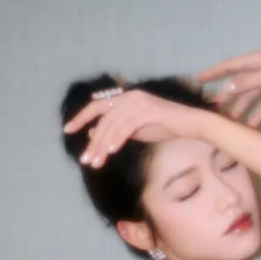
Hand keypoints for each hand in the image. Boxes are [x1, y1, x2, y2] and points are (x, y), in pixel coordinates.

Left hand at [62, 89, 209, 168]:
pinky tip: (112, 151)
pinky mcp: (151, 110)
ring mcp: (140, 102)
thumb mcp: (136, 131)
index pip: (97, 106)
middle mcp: (131, 96)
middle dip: (93, 142)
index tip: (67, 130)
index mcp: (126, 98)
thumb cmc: (167, 127)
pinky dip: (119, 138)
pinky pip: (129, 125)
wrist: (193, 124)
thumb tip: (93, 134)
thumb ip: (116, 131)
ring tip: (97, 163)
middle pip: (103, 119)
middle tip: (85, 160)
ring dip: (103, 145)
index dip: (81, 117)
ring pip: (114, 125)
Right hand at [194, 49, 260, 126]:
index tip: (199, 80)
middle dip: (227, 98)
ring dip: (241, 109)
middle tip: (215, 111)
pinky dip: (258, 115)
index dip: (214, 73)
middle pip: (239, 85)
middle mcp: (260, 69)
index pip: (230, 66)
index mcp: (255, 61)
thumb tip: (225, 89)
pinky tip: (252, 128)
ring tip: (231, 123)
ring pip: (251, 97)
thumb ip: (246, 82)